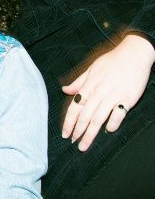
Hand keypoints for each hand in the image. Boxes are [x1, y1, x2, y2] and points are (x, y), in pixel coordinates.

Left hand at [61, 33, 154, 150]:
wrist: (134, 53)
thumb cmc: (112, 61)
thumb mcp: (91, 69)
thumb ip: (78, 82)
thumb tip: (64, 90)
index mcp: (88, 86)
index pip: (74, 108)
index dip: (68, 122)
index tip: (65, 134)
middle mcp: (98, 92)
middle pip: (84, 116)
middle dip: (77, 132)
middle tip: (73, 143)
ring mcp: (113, 96)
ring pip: (98, 119)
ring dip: (90, 134)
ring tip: (84, 145)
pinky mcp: (127, 98)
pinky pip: (118, 115)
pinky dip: (112, 124)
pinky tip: (108, 131)